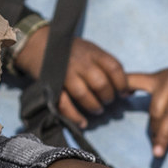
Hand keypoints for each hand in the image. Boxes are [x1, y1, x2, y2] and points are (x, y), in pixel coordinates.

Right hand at [14, 27, 128, 127]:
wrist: (38, 44)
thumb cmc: (72, 51)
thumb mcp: (91, 51)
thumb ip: (108, 67)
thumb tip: (130, 90)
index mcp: (93, 52)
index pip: (114, 68)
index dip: (122, 83)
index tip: (124, 93)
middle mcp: (80, 62)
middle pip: (100, 83)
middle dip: (108, 96)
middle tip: (108, 101)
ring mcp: (65, 73)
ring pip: (83, 94)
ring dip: (94, 106)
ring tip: (97, 110)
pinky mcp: (52, 85)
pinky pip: (64, 104)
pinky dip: (74, 116)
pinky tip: (82, 123)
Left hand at [127, 56, 167, 157]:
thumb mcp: (163, 77)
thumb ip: (142, 83)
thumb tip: (122, 93)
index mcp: (156, 79)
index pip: (131, 81)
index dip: (119, 89)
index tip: (106, 104)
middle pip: (155, 109)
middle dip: (153, 131)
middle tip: (152, 151)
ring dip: (164, 134)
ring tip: (159, 152)